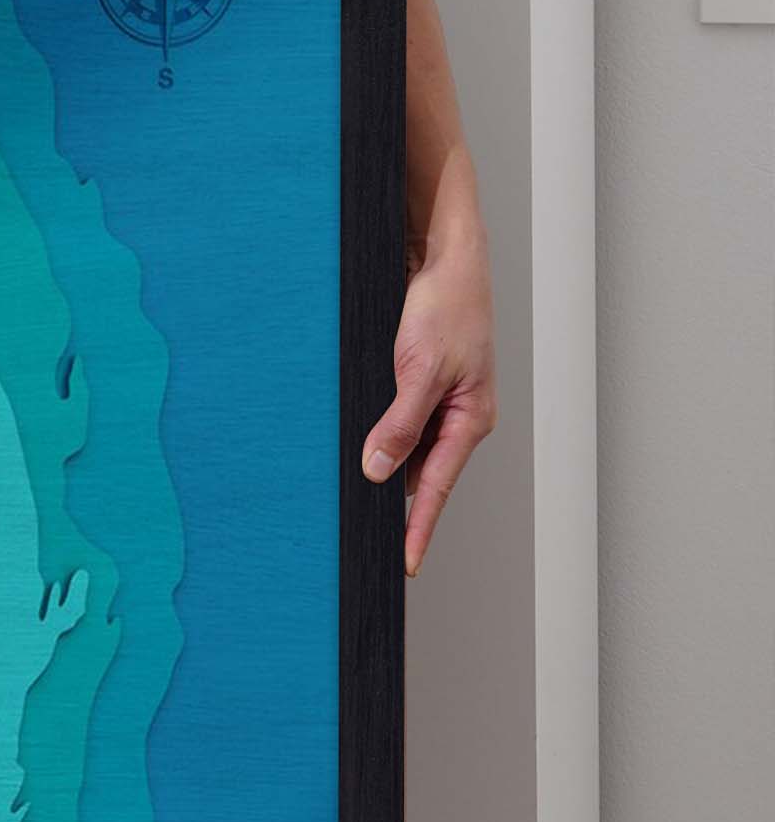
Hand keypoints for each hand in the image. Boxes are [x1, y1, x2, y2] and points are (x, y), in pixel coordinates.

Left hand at [362, 236, 496, 576]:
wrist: (444, 256)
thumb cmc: (445, 305)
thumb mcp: (420, 368)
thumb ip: (400, 422)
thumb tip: (377, 470)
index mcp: (468, 420)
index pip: (436, 489)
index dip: (418, 528)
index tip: (404, 564)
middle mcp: (456, 416)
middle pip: (420, 476)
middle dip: (396, 506)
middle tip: (366, 540)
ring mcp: (438, 400)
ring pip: (406, 451)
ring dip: (382, 468)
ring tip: (352, 500)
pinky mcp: (418, 382)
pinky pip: (397, 423)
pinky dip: (377, 437)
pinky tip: (353, 446)